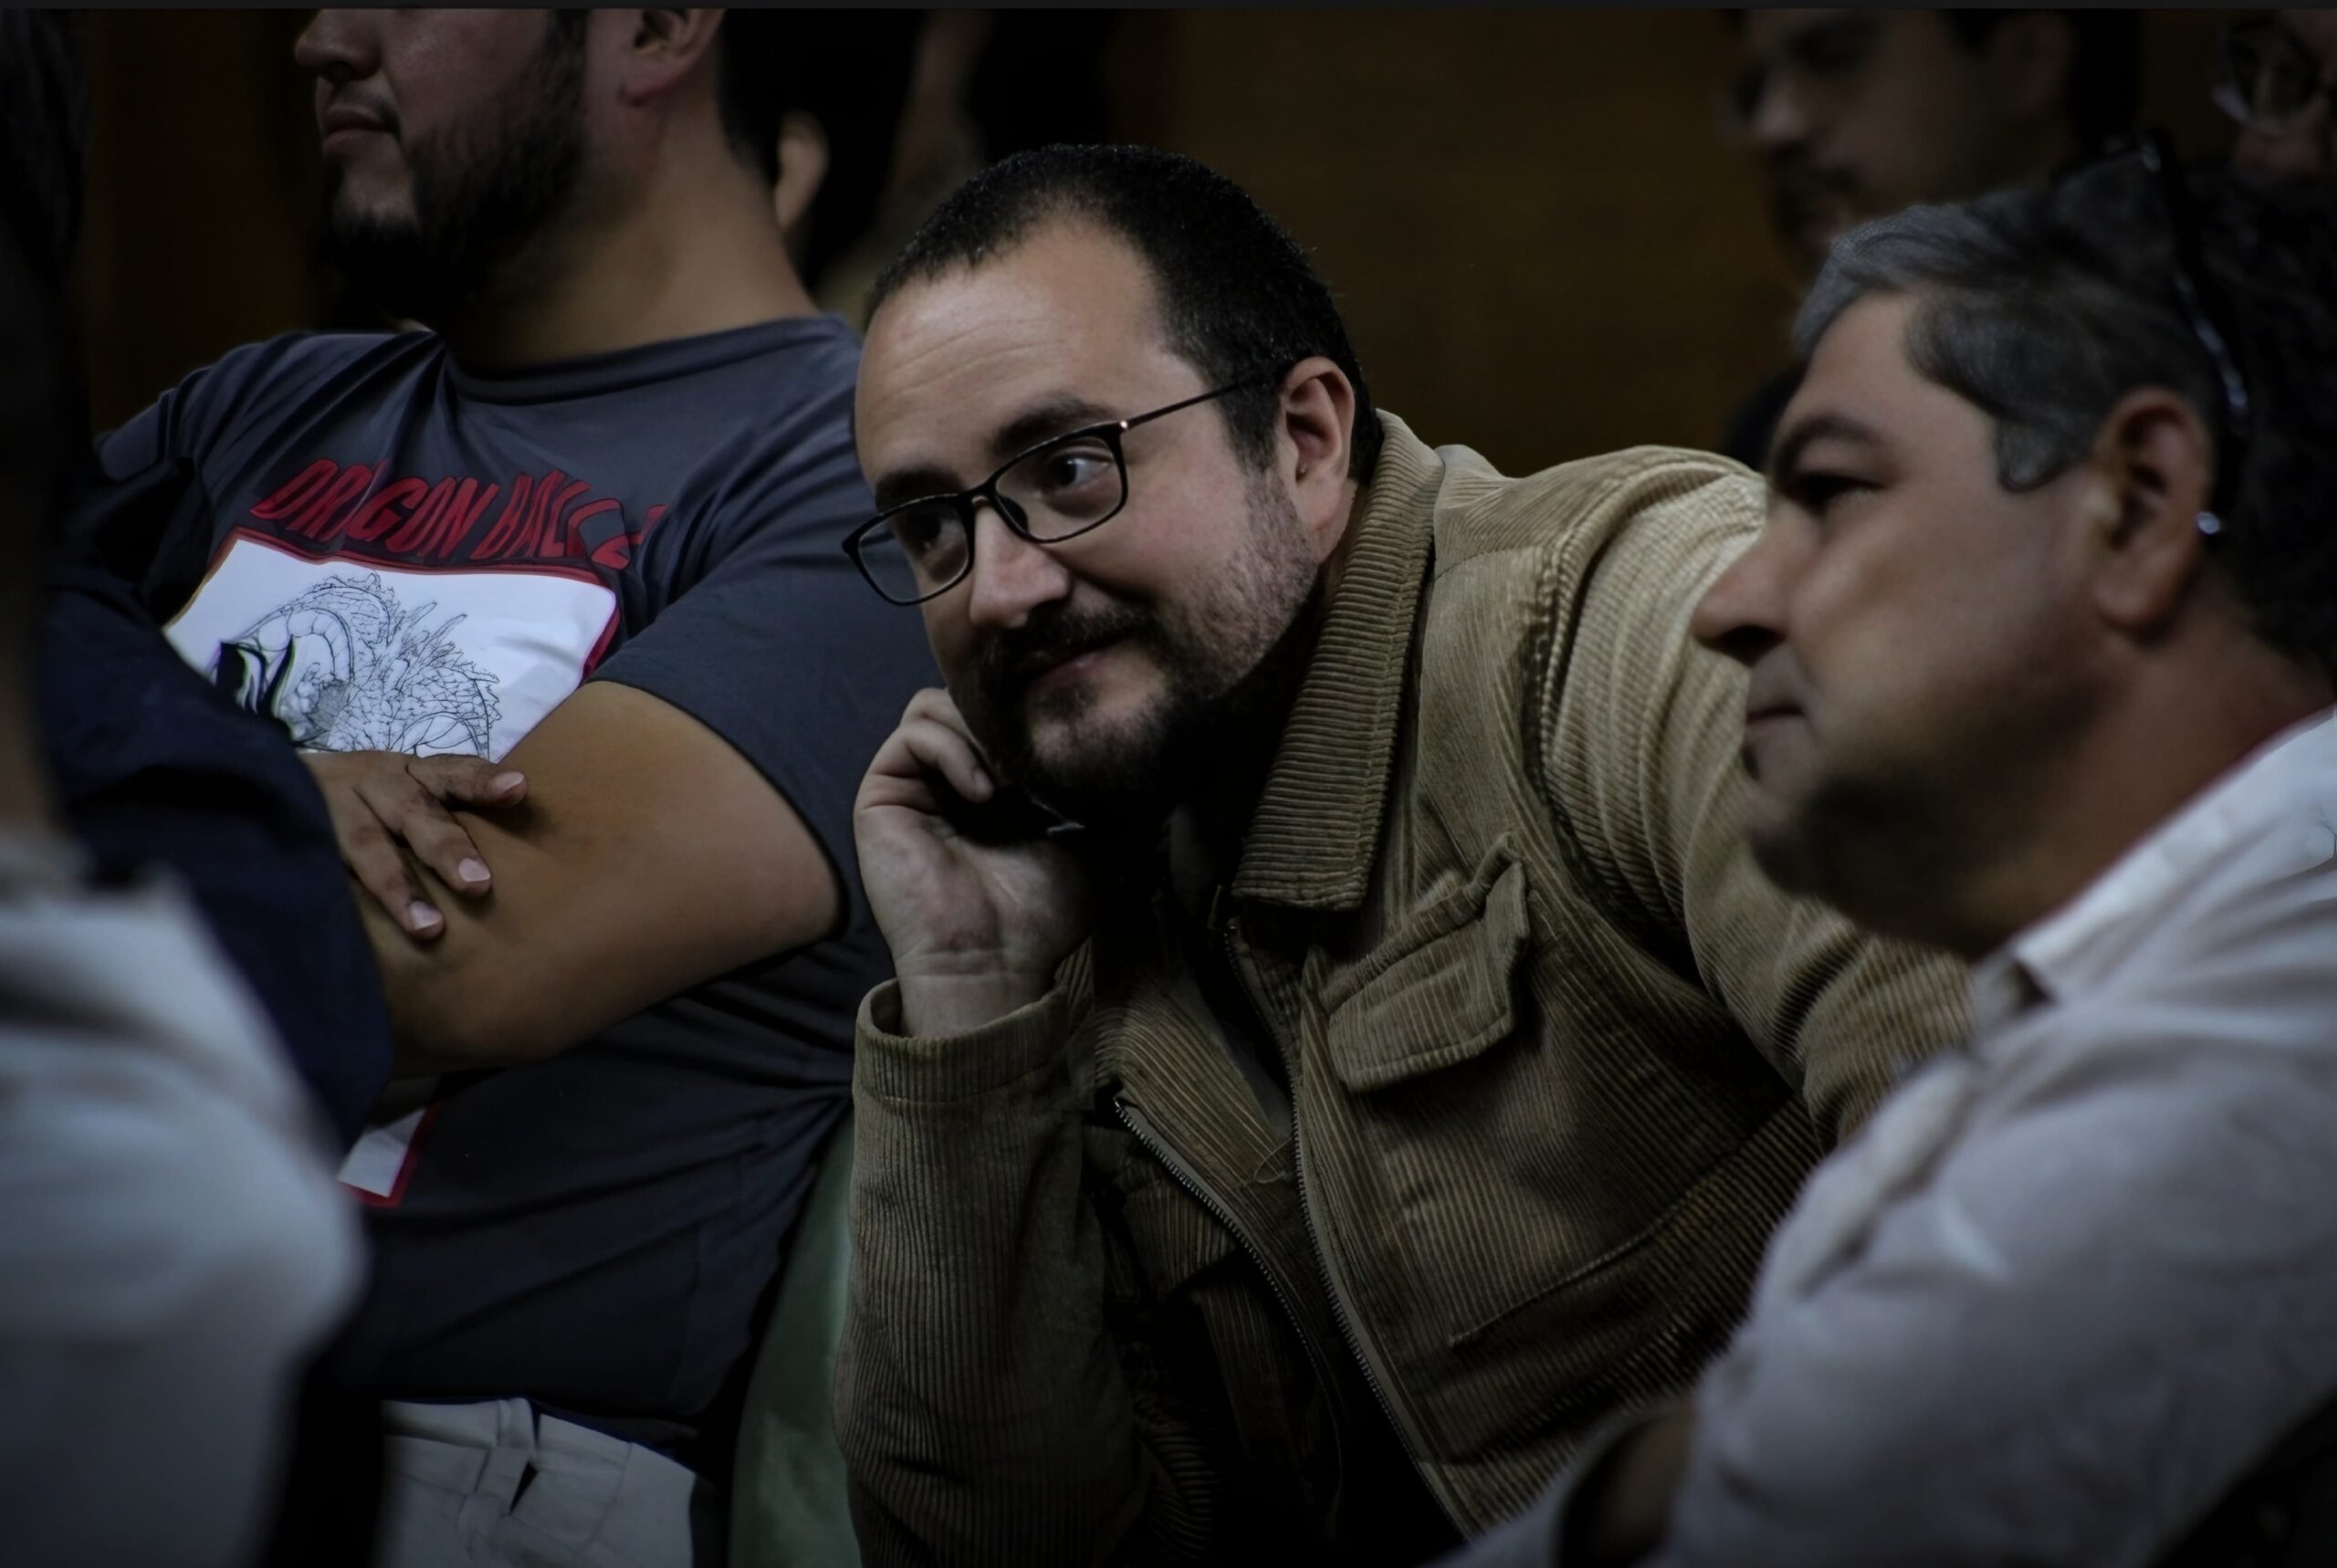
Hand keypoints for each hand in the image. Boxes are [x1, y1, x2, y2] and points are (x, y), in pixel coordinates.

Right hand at [301, 750, 526, 939]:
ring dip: (398, 888)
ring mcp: (329, 806)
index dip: (480, 780)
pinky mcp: (297, 835)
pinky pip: (315, 864)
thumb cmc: (362, 803)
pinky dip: (332, 891)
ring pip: (366, 847)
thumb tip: (512, 830)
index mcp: (406, 772)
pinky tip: (350, 923)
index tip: (516, 788)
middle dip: (446, 847)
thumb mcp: (402, 793)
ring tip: (429, 929)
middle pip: (414, 811)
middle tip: (479, 885)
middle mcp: (370, 781)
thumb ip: (443, 814)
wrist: (264, 784)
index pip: (450, 771)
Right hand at [853, 688, 1093, 1035]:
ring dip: (976, 729)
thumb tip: (1156, 757)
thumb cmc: (1044, 916)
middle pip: (964, 699)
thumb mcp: (1102, 844)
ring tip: (1010, 779)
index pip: (1001, 713)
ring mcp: (912, 785)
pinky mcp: (881, 796)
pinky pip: (909, 736)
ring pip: (932, 706)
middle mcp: (948, 779)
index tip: (1067, 739)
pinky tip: (983, 793)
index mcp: (993, 785)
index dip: (1032, 713)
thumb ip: (1119, 799)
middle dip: (1003, 716)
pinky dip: (950, 749)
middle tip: (1037, 755)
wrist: (995, 961)